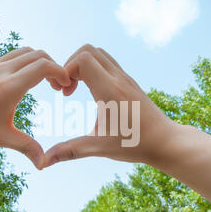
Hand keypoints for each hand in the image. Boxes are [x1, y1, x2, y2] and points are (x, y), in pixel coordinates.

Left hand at [0, 47, 70, 168]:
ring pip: (19, 52)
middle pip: (36, 54)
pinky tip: (10, 84)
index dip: (61, 72)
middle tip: (55, 84)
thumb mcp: (0, 138)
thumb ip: (27, 147)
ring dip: (34, 62)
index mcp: (9, 86)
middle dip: (51, 66)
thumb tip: (44, 163)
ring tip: (36, 82)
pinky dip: (16, 65)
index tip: (65, 86)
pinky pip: (2, 58)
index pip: (44, 66)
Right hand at [44, 44, 179, 167]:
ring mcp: (125, 78)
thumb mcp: (99, 148)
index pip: (82, 59)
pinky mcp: (129, 82)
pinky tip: (92, 93)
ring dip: (82, 65)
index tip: (63, 93)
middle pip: (88, 49)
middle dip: (70, 65)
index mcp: (110, 91)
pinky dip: (93, 69)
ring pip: (99, 53)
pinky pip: (107, 63)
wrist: (166, 142)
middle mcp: (118, 78)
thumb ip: (70, 151)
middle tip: (67, 89)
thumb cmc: (135, 145)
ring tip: (76, 89)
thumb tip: (44, 161)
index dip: (65, 71)